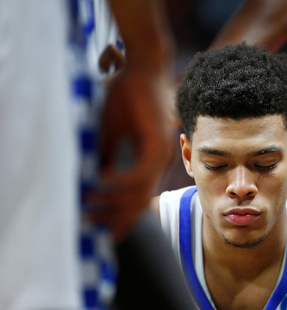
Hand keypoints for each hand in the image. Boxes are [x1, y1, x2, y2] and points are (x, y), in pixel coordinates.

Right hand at [89, 64, 173, 241]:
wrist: (144, 70)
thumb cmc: (126, 98)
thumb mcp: (111, 132)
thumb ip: (107, 155)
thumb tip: (95, 177)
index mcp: (151, 161)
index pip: (139, 196)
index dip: (123, 215)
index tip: (106, 230)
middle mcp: (159, 162)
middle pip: (141, 200)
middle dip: (118, 216)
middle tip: (95, 226)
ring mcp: (161, 154)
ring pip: (141, 191)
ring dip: (115, 201)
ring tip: (92, 207)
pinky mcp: (158, 143)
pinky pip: (141, 172)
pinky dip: (121, 181)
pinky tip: (102, 182)